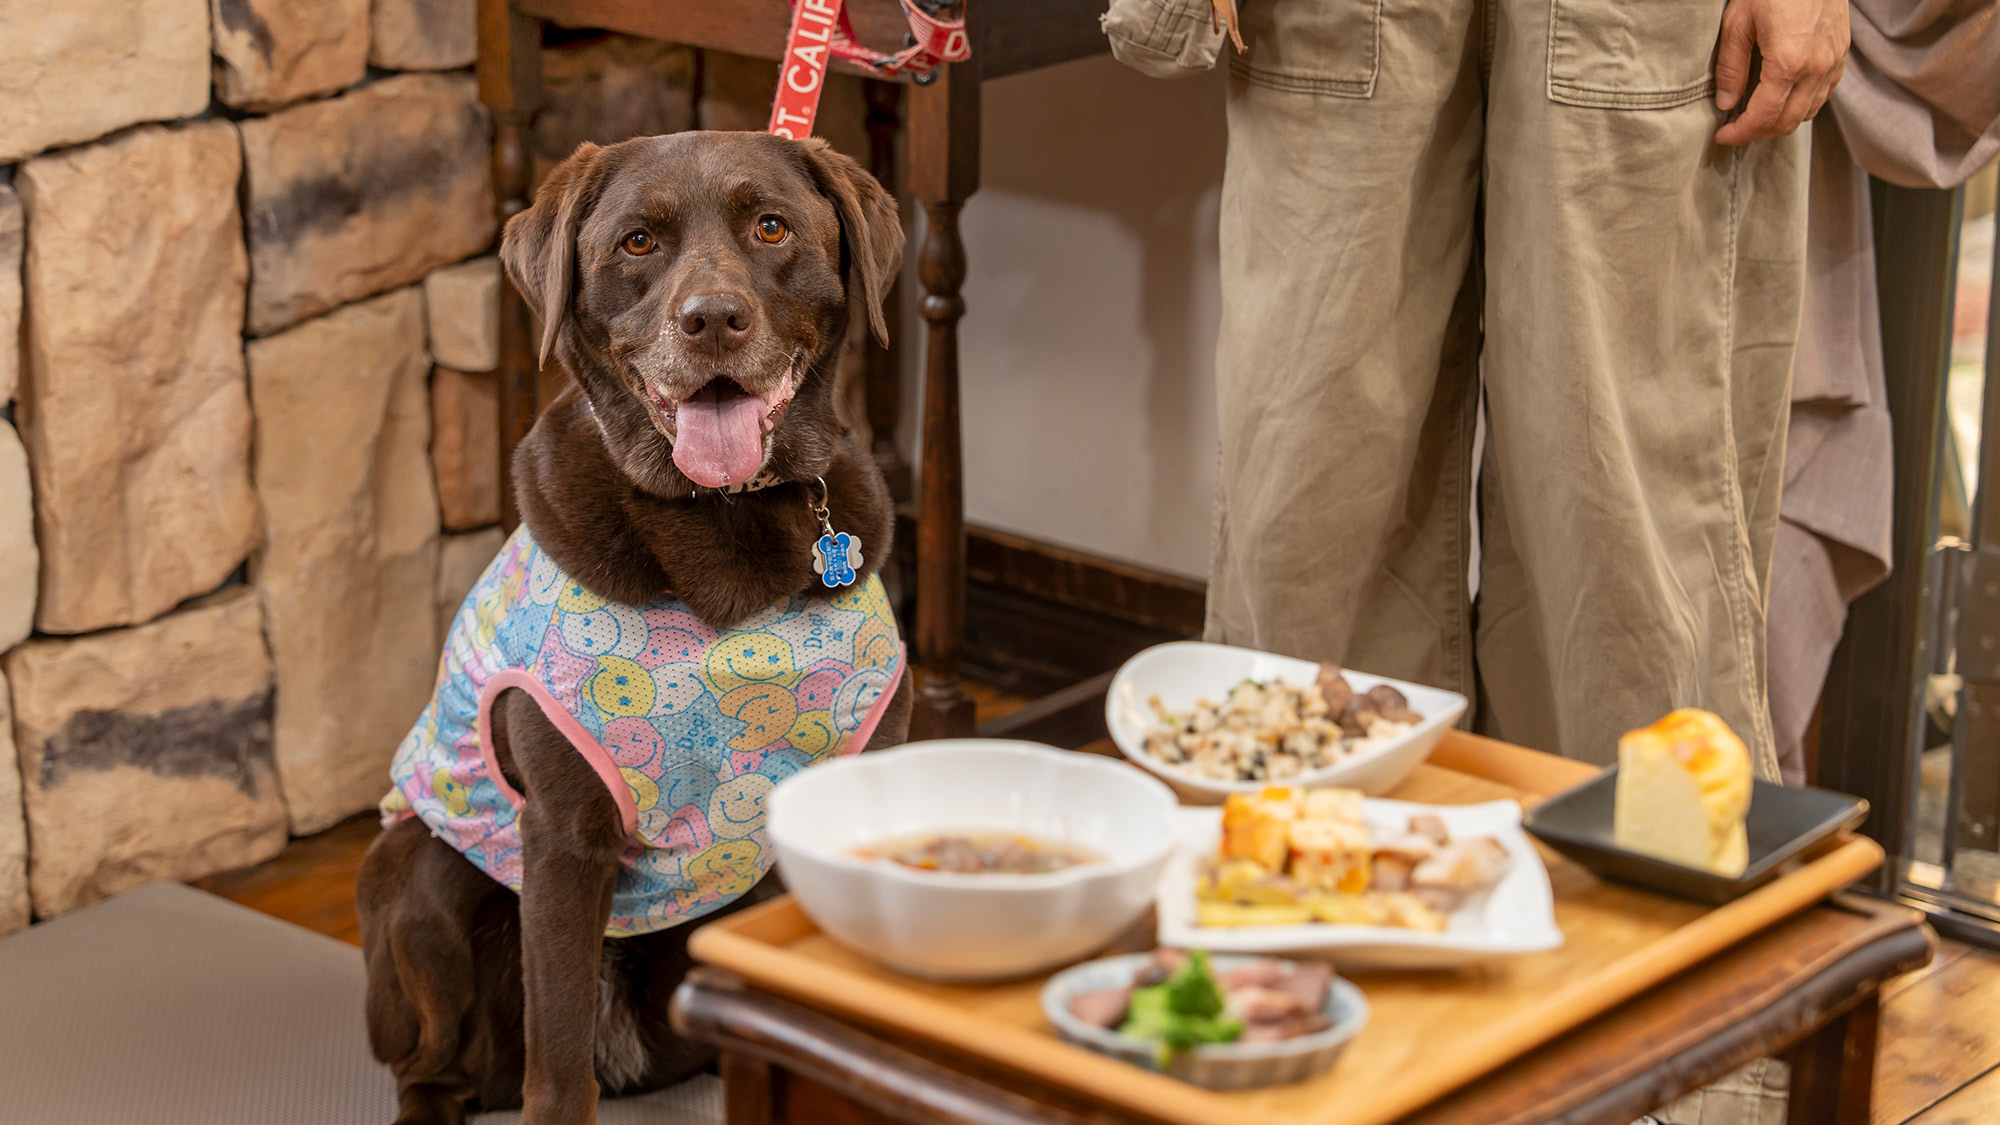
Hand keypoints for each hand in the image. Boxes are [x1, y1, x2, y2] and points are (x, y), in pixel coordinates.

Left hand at [1713, 0, 1848, 144]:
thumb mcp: (1738, 24)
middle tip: (1736, 130)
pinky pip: (1824, 94)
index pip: (1764, 117)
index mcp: (1789, 63)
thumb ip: (1731, 68)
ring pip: (1808, 112)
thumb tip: (1726, 104)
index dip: (1740, 133)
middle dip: (1758, 133)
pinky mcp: (1841, 54)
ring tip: (1756, 118)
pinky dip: (1803, 105)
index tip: (1723, 135)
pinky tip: (1783, 100)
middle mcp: (1816, 68)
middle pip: (1787, 122)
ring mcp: (1833, 61)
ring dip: (1781, 122)